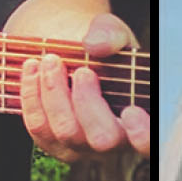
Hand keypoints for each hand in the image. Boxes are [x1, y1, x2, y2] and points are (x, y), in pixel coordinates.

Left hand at [17, 13, 151, 162]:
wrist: (71, 54)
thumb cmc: (101, 47)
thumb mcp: (112, 32)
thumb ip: (110, 34)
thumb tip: (94, 45)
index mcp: (139, 121)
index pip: (149, 144)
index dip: (142, 135)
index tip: (131, 110)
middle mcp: (113, 143)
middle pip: (102, 139)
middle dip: (87, 101)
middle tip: (82, 70)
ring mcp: (80, 147)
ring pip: (65, 132)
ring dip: (54, 93)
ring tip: (50, 60)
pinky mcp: (52, 143)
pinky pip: (38, 126)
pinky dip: (32, 95)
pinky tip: (32, 69)